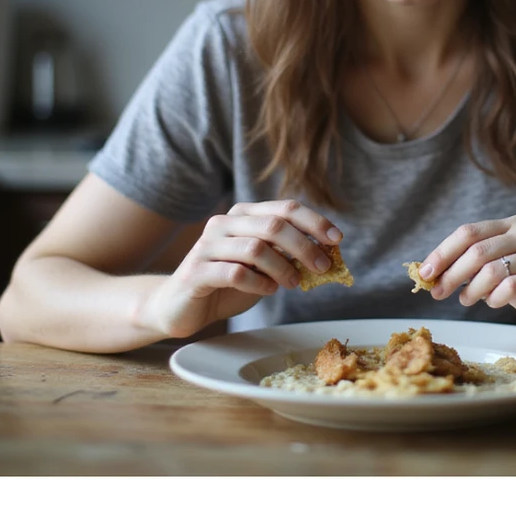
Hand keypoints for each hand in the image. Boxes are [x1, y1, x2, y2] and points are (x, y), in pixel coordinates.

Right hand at [138, 200, 341, 339]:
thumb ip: (286, 256)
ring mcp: (208, 245)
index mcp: (244, 215)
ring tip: (295, 283)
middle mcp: (225, 223)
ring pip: (256, 248)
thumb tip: (325, 254)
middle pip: (274, 225)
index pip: (285, 208)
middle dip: (304, 246)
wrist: (178, 306)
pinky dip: (258, 283)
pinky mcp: (196, 271)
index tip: (337, 239)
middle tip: (323, 266)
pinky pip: (235, 272)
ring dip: (283, 267)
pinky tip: (268, 290)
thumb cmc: (227, 284)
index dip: (314, 221)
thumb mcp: (263, 267)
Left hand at [418, 215, 515, 338]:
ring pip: (491, 268)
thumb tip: (436, 273)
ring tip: (466, 301)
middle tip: (437, 293)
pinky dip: (496, 297)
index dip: (442, 252)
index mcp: (515, 224)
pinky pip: (512, 285)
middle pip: (476, 249)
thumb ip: (481, 267)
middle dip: (450, 273)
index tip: (424, 273)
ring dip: (471, 289)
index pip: (469, 232)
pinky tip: (494, 304)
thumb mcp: (510, 271)